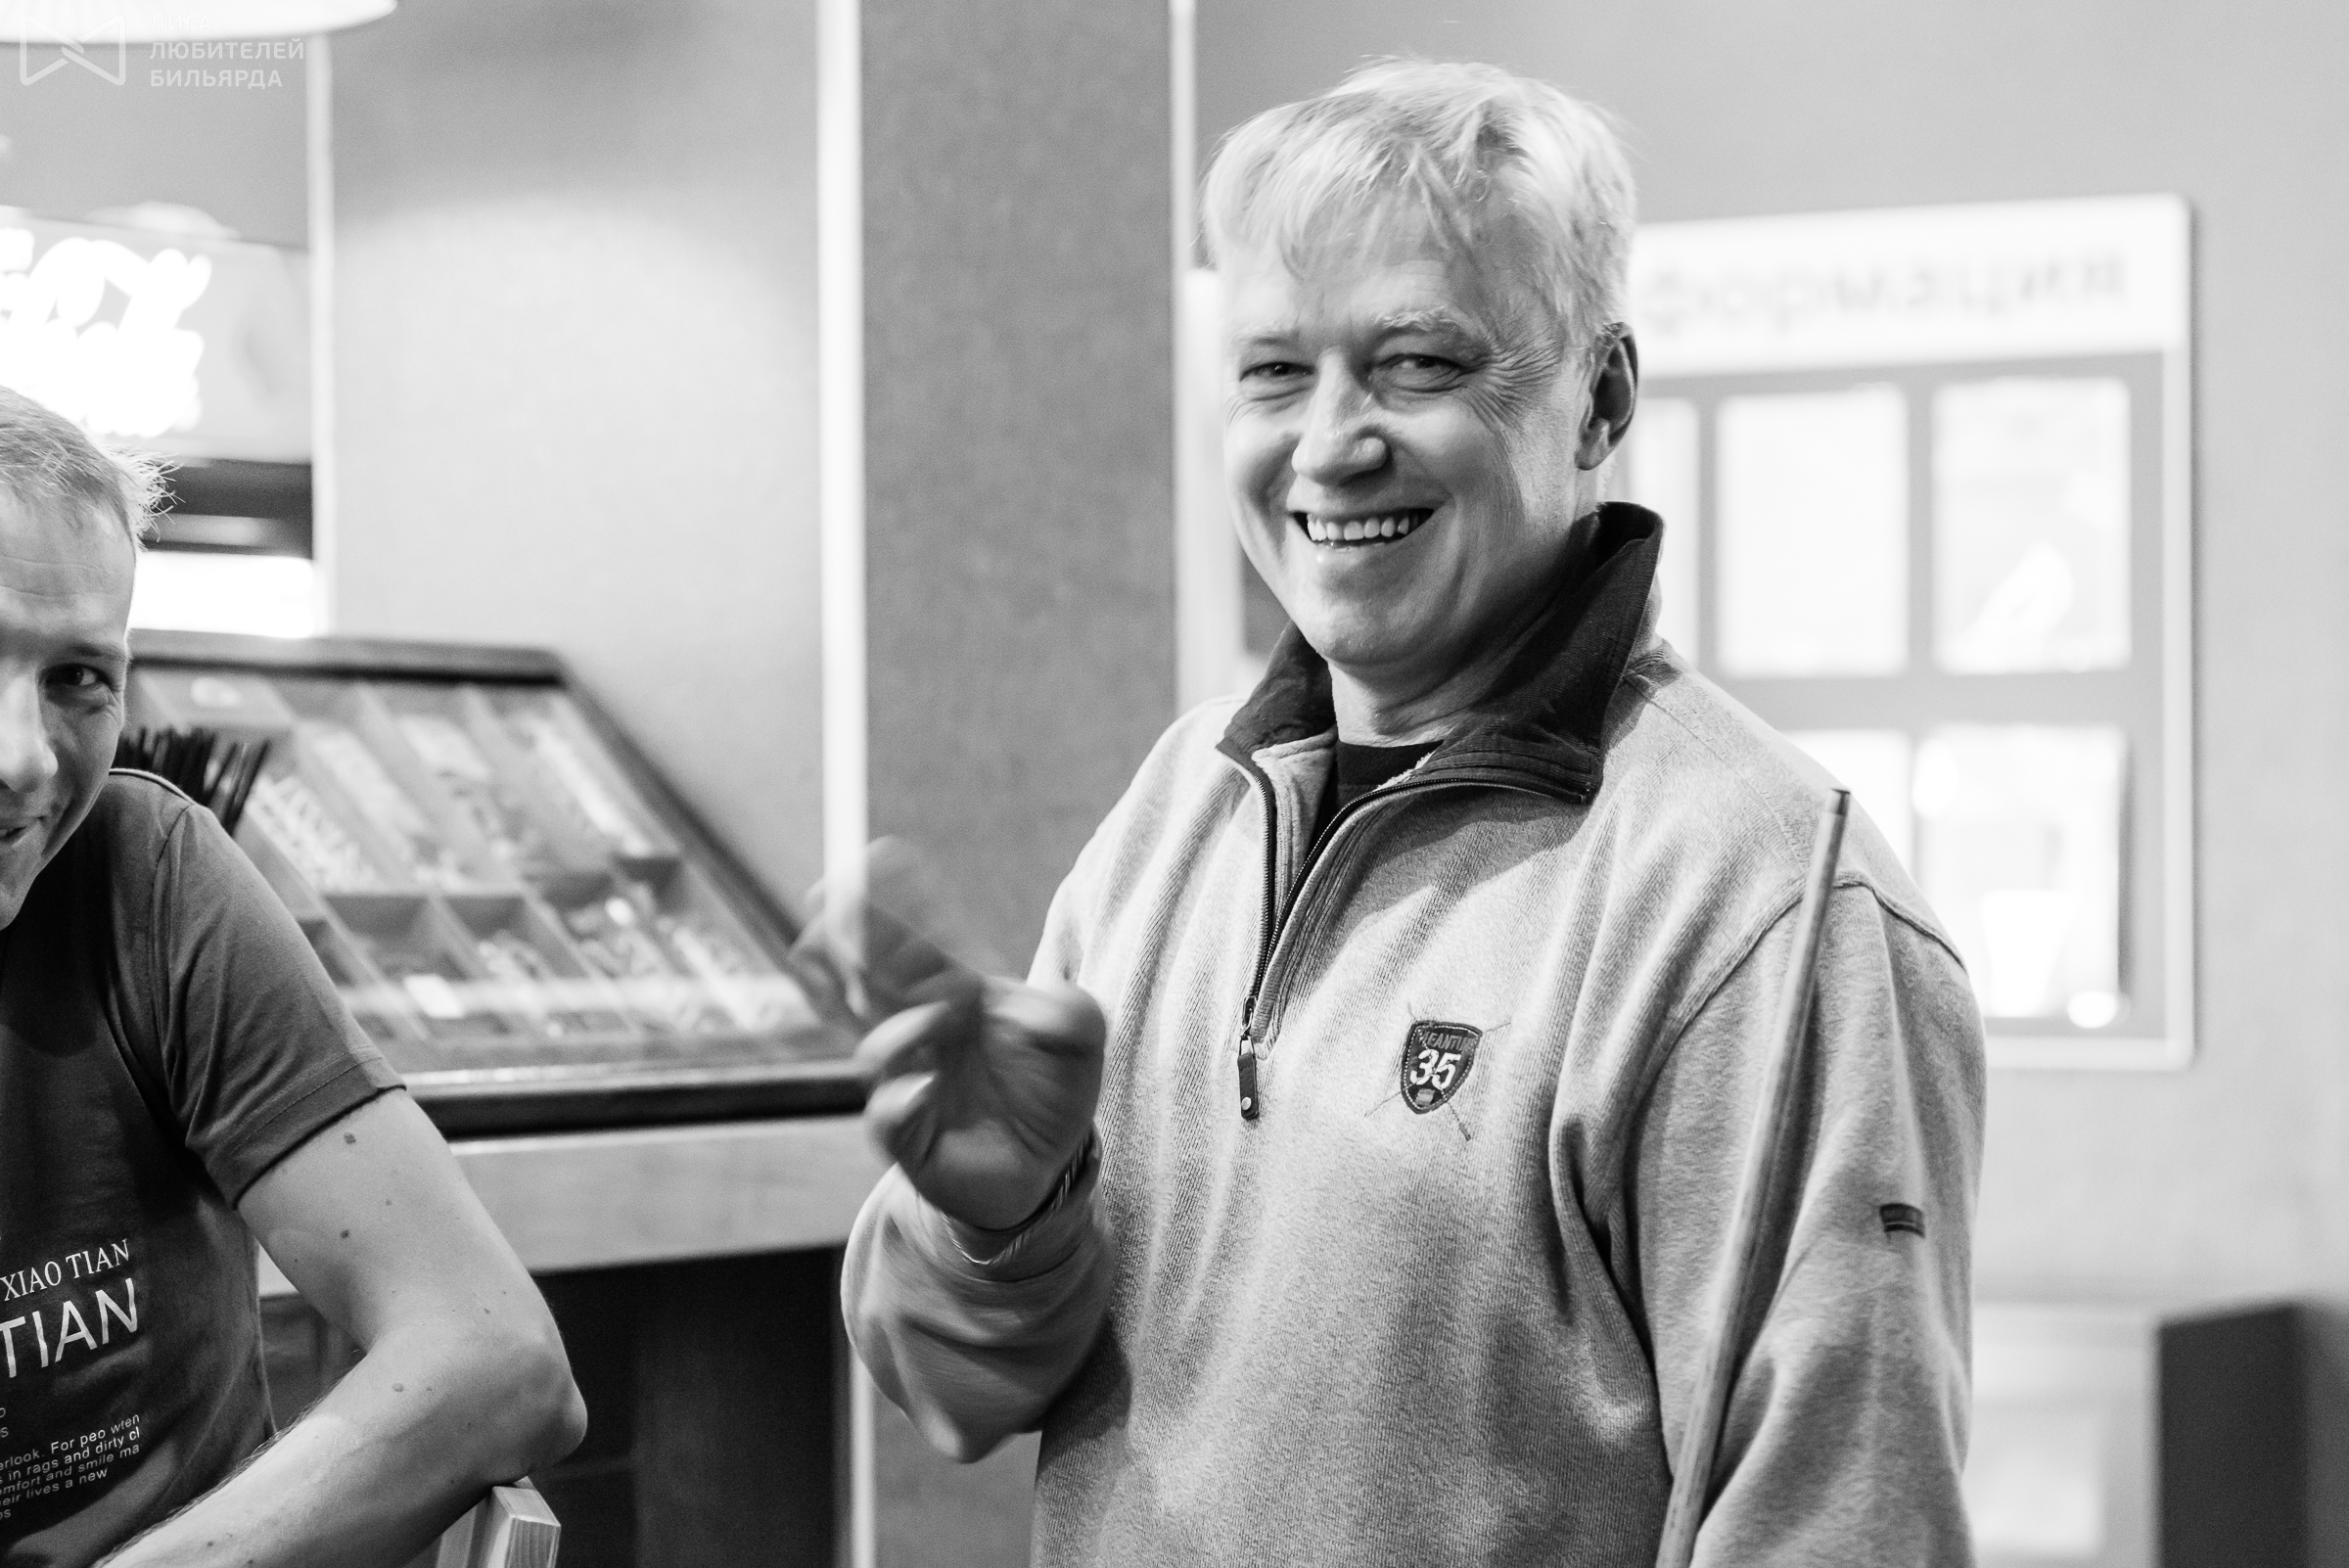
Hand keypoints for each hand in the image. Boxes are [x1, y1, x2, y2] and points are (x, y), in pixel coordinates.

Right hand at [795, 841, 1104, 1232]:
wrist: (1043, 1167)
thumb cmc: (1052, 1087)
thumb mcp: (1081, 1038)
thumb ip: (1071, 1011)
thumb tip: (1024, 1010)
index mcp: (955, 991)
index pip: (917, 937)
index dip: (897, 897)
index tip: (876, 854)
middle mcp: (920, 1029)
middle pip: (873, 978)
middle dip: (853, 941)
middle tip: (839, 907)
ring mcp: (906, 1080)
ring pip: (871, 1045)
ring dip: (894, 1030)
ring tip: (934, 1021)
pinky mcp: (906, 1135)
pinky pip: (884, 1116)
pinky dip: (896, 1103)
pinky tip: (921, 1093)